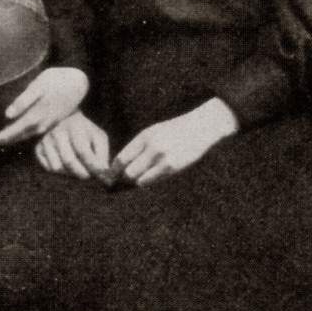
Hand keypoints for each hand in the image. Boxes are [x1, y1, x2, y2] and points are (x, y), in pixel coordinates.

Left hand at [0, 67, 88, 147]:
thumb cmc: (56, 80)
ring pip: (19, 137)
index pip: (8, 134)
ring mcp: (43, 126)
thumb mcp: (39, 86)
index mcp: (33, 118)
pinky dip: (14, 135)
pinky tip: (7, 130)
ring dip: (4, 139)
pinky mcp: (46, 122)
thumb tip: (7, 114)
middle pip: (12, 139)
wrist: (78, 83)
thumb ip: (24, 101)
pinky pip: (26, 133)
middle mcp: (37, 126)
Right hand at [35, 111, 109, 181]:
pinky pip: (49, 168)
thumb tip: (103, 172)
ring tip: (77, 166)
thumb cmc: (85, 131)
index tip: (101, 176)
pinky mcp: (38, 148)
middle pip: (69, 162)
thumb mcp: (98, 137)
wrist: (64, 118)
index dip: (93, 167)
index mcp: (75, 126)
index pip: (83, 152)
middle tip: (89, 175)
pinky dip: (59, 170)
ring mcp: (45, 140)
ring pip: (58, 168)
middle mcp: (57, 131)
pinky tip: (65, 162)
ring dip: (70, 173)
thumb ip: (102, 154)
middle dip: (82, 174)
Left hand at [109, 98, 238, 187]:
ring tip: (137, 181)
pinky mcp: (174, 167)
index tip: (111, 176)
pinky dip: (149, 182)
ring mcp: (163, 158)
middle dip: (124, 178)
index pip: (122, 158)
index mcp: (144, 137)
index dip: (114, 170)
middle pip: (129, 172)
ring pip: (140, 179)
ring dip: (137, 182)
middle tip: (122, 182)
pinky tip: (150, 179)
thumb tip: (123, 165)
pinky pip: (154, 180)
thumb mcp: (153, 133)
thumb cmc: (174, 131)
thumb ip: (139, 147)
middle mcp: (151, 147)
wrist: (200, 128)